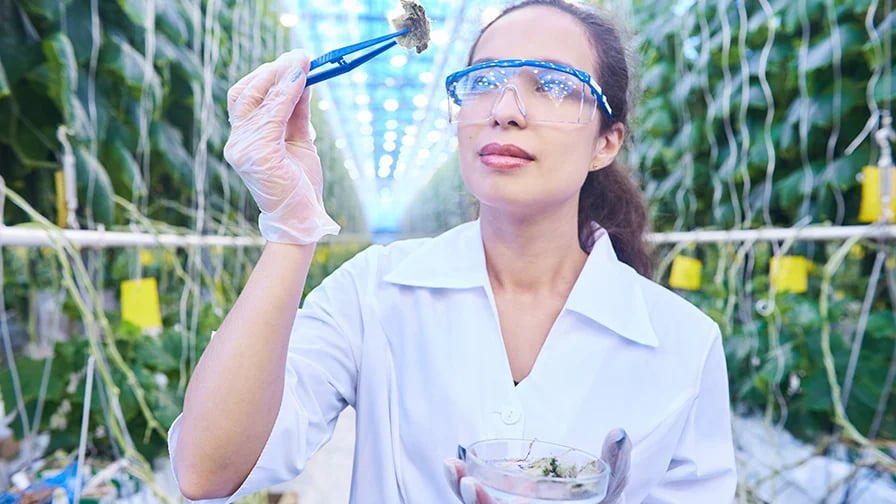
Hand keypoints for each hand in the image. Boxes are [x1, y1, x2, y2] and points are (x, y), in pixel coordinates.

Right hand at [223, 49, 339, 243]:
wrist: (301, 219)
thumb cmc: (299, 185)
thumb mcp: (298, 141)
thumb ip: (295, 113)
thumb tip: (302, 80)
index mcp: (244, 140)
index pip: (244, 99)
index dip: (265, 77)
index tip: (291, 61)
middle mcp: (237, 143)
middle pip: (244, 94)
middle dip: (271, 72)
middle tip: (298, 56)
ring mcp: (244, 148)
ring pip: (257, 100)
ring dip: (283, 77)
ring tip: (304, 62)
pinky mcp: (258, 154)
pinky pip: (273, 115)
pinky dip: (287, 93)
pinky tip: (302, 80)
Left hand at [443, 430, 630, 503]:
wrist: (591, 501)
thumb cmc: (601, 498)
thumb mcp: (612, 484)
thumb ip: (617, 463)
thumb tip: (618, 434)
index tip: (487, 492)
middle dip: (475, 503)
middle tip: (466, 481)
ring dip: (460, 492)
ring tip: (452, 466)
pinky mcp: (500, 500)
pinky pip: (476, 498)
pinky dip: (462, 484)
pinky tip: (454, 465)